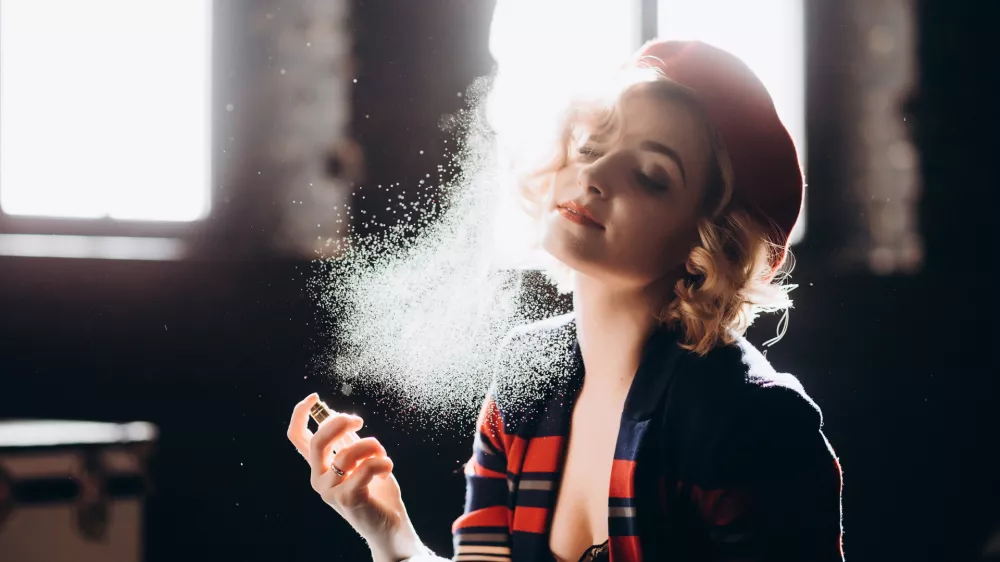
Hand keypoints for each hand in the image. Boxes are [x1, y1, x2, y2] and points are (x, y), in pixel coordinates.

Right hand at [287, 393, 427, 560]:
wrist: (390, 526)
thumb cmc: (377, 490)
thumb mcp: (361, 459)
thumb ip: (347, 440)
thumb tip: (335, 414)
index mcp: (319, 466)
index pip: (297, 437)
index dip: (300, 414)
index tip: (314, 397)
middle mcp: (319, 478)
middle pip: (317, 441)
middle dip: (340, 423)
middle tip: (359, 421)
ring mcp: (331, 491)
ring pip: (348, 452)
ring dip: (372, 445)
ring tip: (383, 454)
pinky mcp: (348, 499)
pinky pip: (366, 468)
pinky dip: (382, 462)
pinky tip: (387, 469)